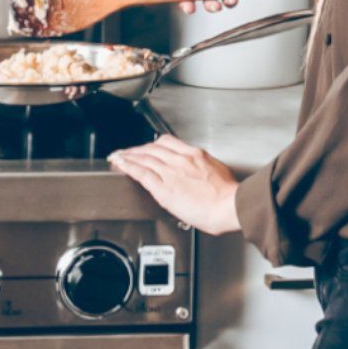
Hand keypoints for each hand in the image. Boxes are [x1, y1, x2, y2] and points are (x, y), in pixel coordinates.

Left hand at [109, 135, 241, 235]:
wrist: (229, 206)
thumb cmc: (228, 195)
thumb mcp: (217, 171)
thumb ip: (202, 168)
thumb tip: (198, 173)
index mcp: (194, 155)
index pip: (166, 142)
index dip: (152, 144)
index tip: (146, 147)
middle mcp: (180, 160)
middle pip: (152, 148)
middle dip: (137, 150)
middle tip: (127, 152)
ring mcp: (171, 172)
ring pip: (144, 158)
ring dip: (128, 156)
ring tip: (118, 157)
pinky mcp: (164, 188)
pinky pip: (141, 173)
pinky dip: (128, 167)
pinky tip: (121, 165)